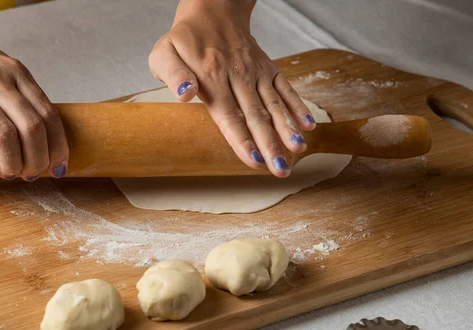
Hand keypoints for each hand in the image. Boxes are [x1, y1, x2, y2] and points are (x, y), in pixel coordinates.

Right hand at [0, 8, 67, 179]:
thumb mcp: (1, 66)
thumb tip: (43, 134)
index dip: (59, 146)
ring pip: (5, 135)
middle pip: (32, 128)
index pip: (49, 115)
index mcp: (17, 72)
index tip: (59, 165)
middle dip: (39, 159)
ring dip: (13, 163)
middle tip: (33, 175)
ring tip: (12, 174)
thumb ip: (20, 92)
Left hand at [149, 0, 315, 177]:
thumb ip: (173, 75)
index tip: (254, 161)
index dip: (242, 140)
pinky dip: (298, 105)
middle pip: (256, 115)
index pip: (229, 115)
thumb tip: (185, 94)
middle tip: (280, 169)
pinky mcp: (268, 68)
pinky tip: (308, 125)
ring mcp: (256, 72)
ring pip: (274, 103)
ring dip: (287, 128)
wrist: (212, 10)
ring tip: (298, 150)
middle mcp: (238, 76)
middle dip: (269, 144)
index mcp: (212, 77)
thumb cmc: (185, 40)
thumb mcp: (164, 54)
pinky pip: (285, 87)